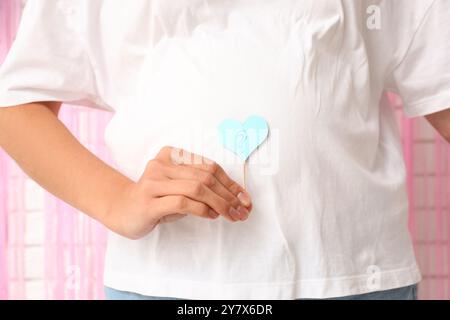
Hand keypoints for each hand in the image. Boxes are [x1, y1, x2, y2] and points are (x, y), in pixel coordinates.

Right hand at [105, 146, 252, 238]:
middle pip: (205, 177)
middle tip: (242, 210)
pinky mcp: (149, 202)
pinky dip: (202, 209)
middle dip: (229, 195)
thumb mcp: (180, 187)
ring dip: (220, 203)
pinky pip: (182, 202)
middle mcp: (161, 164)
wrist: (122, 210)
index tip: (245, 198)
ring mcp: (153, 182)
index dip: (231, 183)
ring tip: (231, 215)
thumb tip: (235, 197)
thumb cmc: (156, 199)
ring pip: (197, 188)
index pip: (209, 167)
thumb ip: (202, 186)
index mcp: (171, 154)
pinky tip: (212, 216)